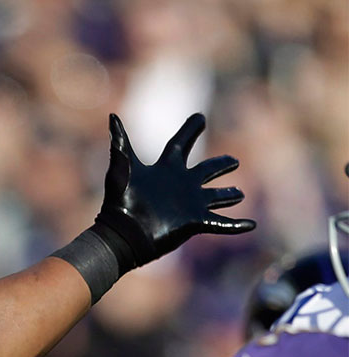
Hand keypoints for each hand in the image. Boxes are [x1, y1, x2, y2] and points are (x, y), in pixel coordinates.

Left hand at [98, 113, 254, 268]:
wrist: (122, 234)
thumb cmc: (120, 201)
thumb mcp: (121, 168)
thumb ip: (120, 142)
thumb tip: (112, 115)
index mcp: (165, 169)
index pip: (180, 144)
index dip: (190, 130)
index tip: (200, 117)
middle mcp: (181, 185)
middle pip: (206, 171)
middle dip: (220, 165)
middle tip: (234, 160)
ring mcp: (189, 204)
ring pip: (215, 196)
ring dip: (228, 195)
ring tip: (239, 193)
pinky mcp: (195, 222)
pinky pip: (221, 223)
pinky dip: (236, 224)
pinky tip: (250, 225)